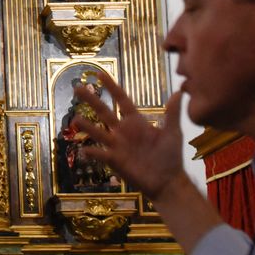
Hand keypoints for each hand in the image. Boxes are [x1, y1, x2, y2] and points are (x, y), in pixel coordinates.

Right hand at [74, 73, 186, 201]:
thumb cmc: (170, 155)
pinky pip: (100, 155)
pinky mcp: (114, 161)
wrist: (167, 180)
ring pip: (98, 132)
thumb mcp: (173, 132)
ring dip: (87, 126)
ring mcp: (117, 145)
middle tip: (77, 88)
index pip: (121, 100)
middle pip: (103, 111)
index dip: (111, 87)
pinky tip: (84, 150)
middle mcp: (122, 131)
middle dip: (91, 99)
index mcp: (135, 121)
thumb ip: (172, 113)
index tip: (100, 73)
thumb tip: (179, 91)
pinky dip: (92, 153)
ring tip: (76, 119)